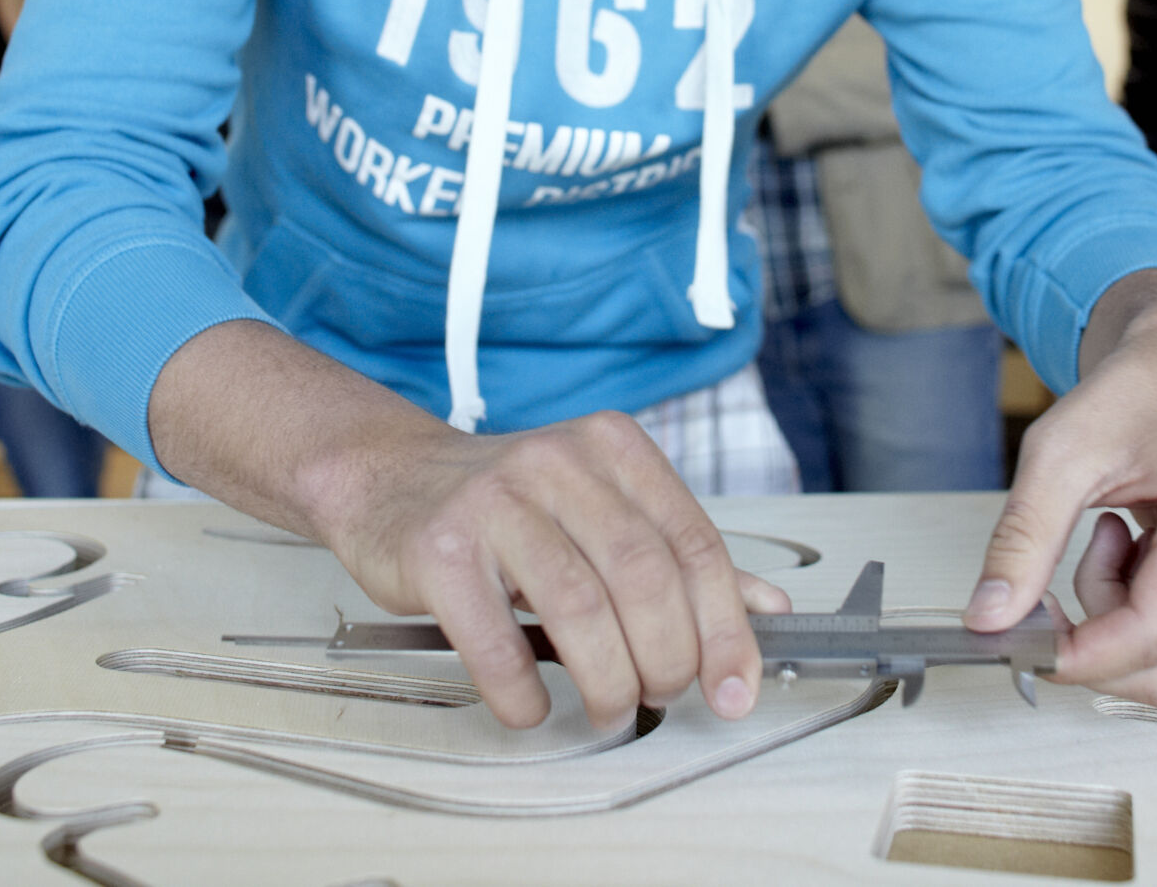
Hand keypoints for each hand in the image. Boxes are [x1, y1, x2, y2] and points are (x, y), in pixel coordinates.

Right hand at [152, 324, 793, 732]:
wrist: (388, 478)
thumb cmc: (508, 504)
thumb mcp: (603, 508)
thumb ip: (682, 556)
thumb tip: (769, 609)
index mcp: (614, 448)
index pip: (694, 544)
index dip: (725, 628)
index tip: (734, 688)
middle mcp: (558, 463)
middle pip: (644, 577)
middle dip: (667, 658)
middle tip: (661, 694)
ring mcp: (494, 500)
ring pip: (580, 608)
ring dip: (608, 680)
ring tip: (611, 708)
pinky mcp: (439, 548)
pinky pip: (496, 640)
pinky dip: (524, 691)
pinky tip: (532, 706)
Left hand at [964, 271, 1156, 706]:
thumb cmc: (1134, 394)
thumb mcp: (1059, 452)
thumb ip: (1023, 540)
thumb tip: (989, 619)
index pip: (1153, 633)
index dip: (1079, 654)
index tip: (1018, 640)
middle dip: (1094, 645)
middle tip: (1048, 588)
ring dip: (1115, 620)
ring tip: (1107, 539)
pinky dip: (1139, 614)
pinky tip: (1137, 552)